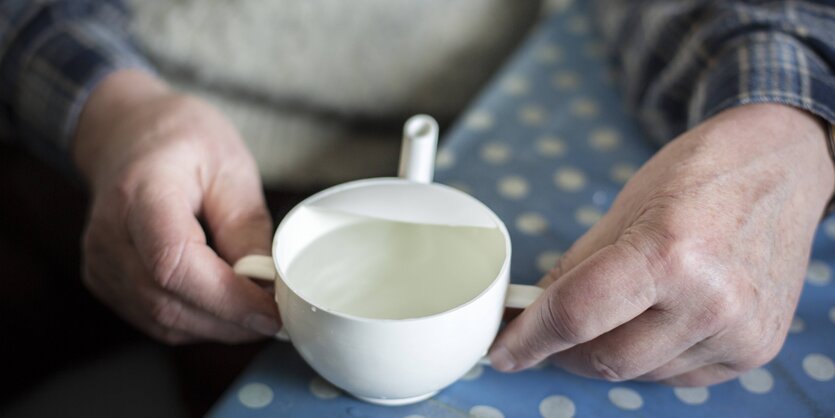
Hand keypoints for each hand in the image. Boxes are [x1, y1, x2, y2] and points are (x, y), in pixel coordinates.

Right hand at [73, 70, 277, 343]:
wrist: (128, 133)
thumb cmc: (182, 142)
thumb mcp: (231, 168)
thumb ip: (247, 229)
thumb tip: (267, 287)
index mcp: (141, 193)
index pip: (174, 263)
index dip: (227, 298)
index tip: (272, 309)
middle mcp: (109, 235)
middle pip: (168, 302)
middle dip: (231, 320)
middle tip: (279, 316)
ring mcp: (101, 263)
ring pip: (163, 320)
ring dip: (218, 326)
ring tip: (257, 309)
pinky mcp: (106, 281)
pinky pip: (155, 320)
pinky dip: (198, 322)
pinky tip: (226, 306)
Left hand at [489, 104, 833, 384]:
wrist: (781, 168)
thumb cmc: (701, 175)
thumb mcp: (624, 207)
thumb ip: (576, 269)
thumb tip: (534, 313)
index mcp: (669, 253)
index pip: (576, 315)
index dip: (528, 339)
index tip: (501, 352)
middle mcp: (709, 302)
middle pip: (605, 357)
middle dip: (562, 351)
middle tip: (544, 333)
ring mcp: (737, 333)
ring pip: (639, 373)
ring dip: (606, 353)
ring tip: (605, 315)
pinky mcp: (755, 351)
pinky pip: (676, 376)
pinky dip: (647, 358)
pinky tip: (646, 324)